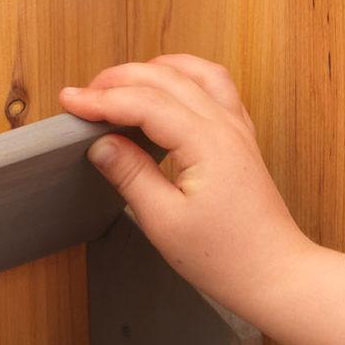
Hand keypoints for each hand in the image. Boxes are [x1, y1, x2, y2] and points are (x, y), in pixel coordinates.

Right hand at [60, 56, 313, 321]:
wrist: (273, 273)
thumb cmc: (226, 258)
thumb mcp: (165, 223)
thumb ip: (131, 176)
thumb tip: (102, 146)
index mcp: (205, 142)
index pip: (144, 102)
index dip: (102, 99)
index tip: (70, 101)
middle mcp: (224, 125)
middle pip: (165, 77)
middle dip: (119, 80)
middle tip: (84, 95)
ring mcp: (237, 128)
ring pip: (193, 72)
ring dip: (153, 70)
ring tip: (121, 84)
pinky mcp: (242, 138)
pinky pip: (215, 87)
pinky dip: (185, 78)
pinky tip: (169, 89)